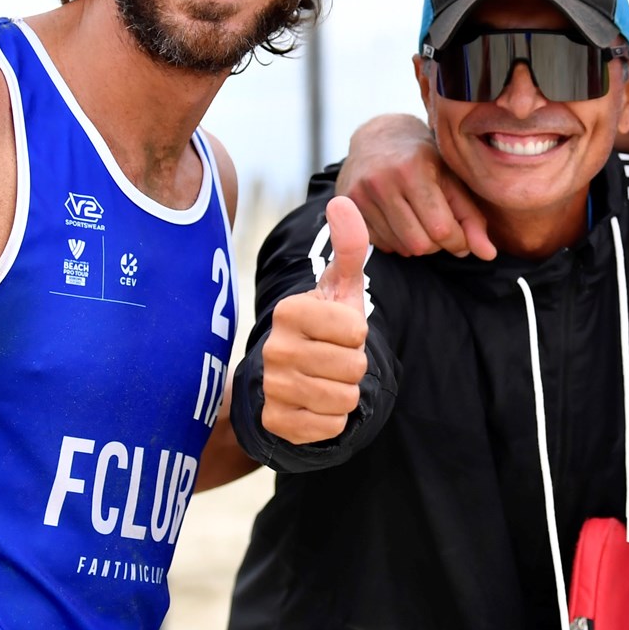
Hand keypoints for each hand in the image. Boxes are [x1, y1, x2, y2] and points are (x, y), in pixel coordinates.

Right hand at [261, 197, 370, 443]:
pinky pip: (329, 427)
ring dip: (345, 392)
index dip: (357, 334)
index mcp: (290, 310)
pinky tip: (315, 405)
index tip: (338, 332)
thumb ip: (350, 247)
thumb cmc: (324, 327)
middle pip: (353, 367)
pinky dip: (333, 420)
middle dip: (354, 365)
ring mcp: (271, 386)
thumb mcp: (340, 288)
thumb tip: (342, 202)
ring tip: (326, 379)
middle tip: (333, 358)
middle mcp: (273, 348)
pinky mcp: (274, 422)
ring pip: (343, 398)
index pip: (354, 330)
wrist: (291, 377)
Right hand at [338, 114, 495, 258]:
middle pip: (420, 243)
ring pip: (400, 247)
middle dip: (438, 245)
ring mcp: (360, 194)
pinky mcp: (347, 207)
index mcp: (413, 168)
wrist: (378, 137)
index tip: (462, 238)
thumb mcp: (452, 179)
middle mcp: (382, 180)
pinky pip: (380, 244)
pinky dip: (397, 241)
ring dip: (418, 244)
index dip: (458, 241)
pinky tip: (400, 221)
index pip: (441, 229)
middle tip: (442, 229)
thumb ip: (471, 218)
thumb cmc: (424, 158)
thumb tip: (488, 255)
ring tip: (421, 222)